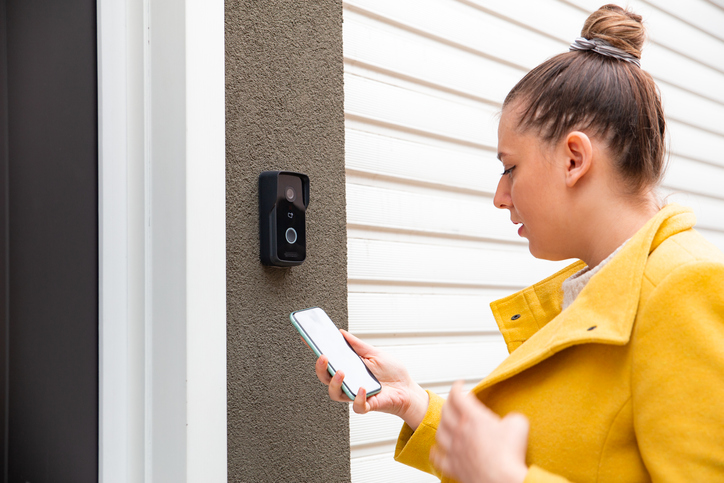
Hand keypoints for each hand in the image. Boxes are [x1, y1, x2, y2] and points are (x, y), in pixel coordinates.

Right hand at [314, 329, 428, 428]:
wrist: (407, 390)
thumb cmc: (392, 373)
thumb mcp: (374, 353)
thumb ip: (357, 345)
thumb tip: (341, 333)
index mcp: (349, 368)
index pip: (328, 361)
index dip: (315, 350)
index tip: (307, 338)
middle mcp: (348, 382)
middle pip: (325, 378)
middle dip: (320, 368)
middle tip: (323, 357)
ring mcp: (355, 394)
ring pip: (335, 394)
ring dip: (335, 383)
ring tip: (341, 372)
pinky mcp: (366, 405)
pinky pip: (357, 406)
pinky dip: (358, 398)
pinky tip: (363, 388)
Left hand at [431, 381, 528, 482]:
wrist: (502, 480)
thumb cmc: (510, 455)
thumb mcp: (518, 424)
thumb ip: (511, 416)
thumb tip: (511, 419)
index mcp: (473, 418)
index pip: (458, 395)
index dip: (457, 386)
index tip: (460, 384)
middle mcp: (459, 431)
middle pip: (446, 411)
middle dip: (450, 403)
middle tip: (455, 402)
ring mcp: (454, 449)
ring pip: (439, 432)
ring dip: (442, 424)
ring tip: (447, 422)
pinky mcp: (453, 467)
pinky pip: (437, 457)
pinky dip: (436, 451)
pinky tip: (438, 449)